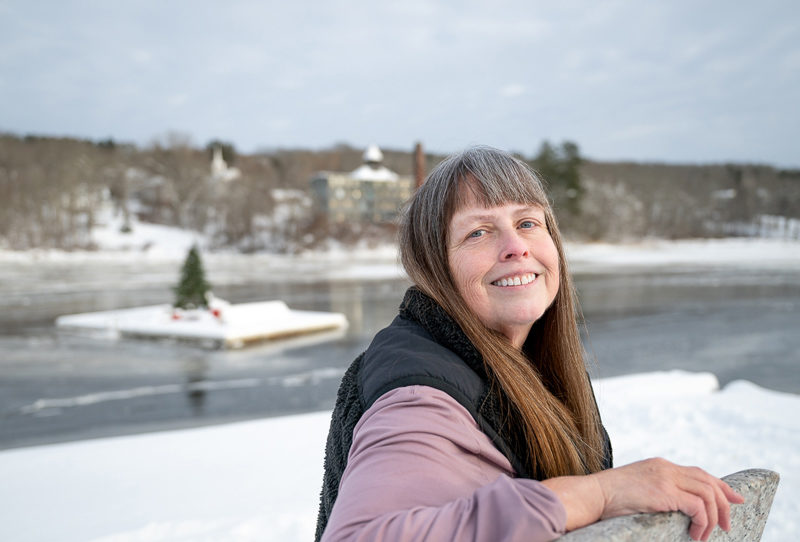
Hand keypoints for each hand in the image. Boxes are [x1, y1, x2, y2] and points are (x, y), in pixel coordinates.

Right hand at [592, 457, 744, 540]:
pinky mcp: (665, 492)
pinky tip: (695, 534)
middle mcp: (666, 468)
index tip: (735, 498)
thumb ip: (656, 491)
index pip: (699, 473)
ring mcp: (666, 478)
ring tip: (704, 536)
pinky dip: (702, 522)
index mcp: (660, 465)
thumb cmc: (608, 498)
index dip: (721, 486)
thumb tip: (674, 507)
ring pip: (708, 494)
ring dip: (713, 518)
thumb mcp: (637, 488)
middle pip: (709, 481)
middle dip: (725, 502)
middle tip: (727, 524)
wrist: (591, 495)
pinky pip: (698, 507)